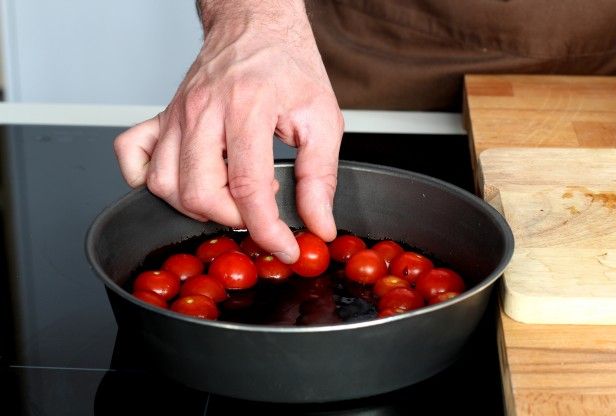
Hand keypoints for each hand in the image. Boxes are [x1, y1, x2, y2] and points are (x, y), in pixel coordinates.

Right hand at [113, 0, 343, 262]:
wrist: (256, 26)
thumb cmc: (288, 66)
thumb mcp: (322, 118)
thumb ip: (320, 176)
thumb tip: (318, 223)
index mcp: (247, 108)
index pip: (248, 187)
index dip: (267, 230)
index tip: (284, 247)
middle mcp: (204, 111)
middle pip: (199, 192)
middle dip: (232, 219)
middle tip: (257, 209)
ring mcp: (177, 114)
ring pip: (163, 183)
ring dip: (197, 205)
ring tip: (229, 191)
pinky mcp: (162, 115)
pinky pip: (130, 154)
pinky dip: (144, 179)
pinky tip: (180, 180)